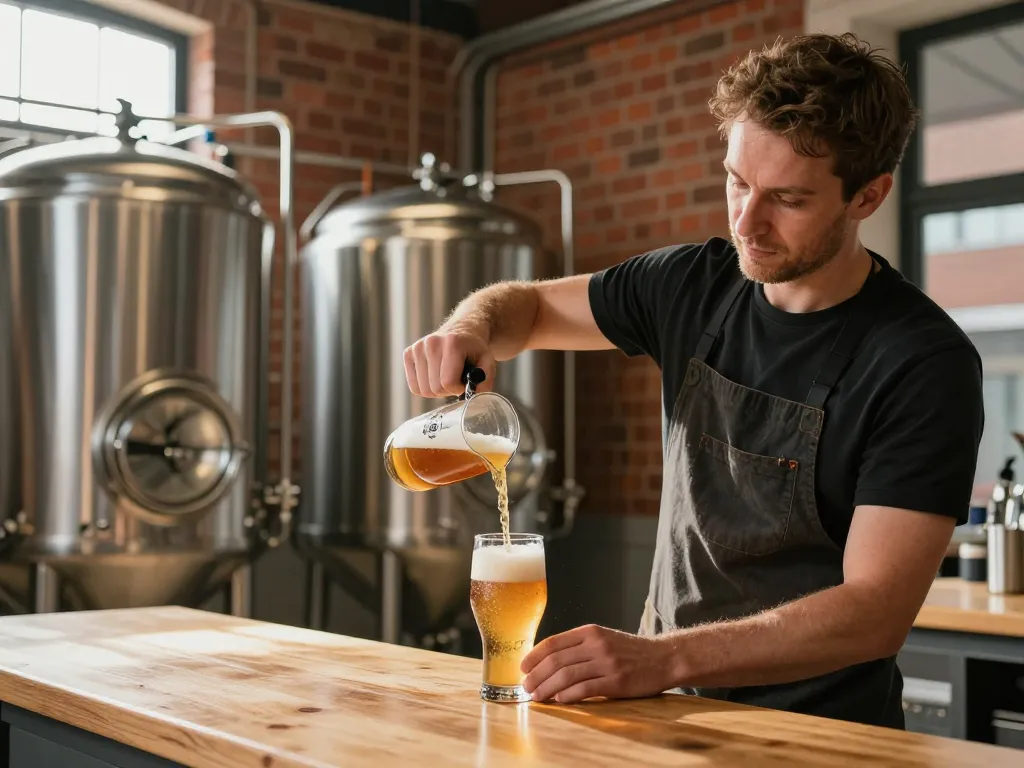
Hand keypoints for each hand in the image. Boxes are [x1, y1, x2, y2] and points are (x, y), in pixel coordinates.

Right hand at [403, 325, 495, 397]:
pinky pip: (414, 387)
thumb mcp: (488, 362)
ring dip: (437, 390)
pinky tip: (435, 375)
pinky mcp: (408, 353)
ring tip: (446, 376)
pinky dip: (425, 387)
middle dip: (448, 390)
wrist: (462, 330)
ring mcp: (417, 348)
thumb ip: (485, 382)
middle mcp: (431, 343)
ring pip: (423, 390)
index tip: (465, 381)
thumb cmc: (474, 349)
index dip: (458, 388)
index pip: (448, 382)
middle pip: (434, 389)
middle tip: (456, 379)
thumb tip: (474, 400)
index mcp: (452, 343)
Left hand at [521, 624, 677, 703]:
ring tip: (537, 697)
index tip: (523, 668)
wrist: (663, 658)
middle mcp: (596, 645)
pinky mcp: (616, 681)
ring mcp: (607, 663)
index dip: (534, 656)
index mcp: (590, 632)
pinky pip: (585, 688)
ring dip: (547, 688)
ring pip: (566, 675)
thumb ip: (579, 646)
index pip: (553, 643)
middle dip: (536, 675)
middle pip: (556, 660)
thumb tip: (548, 661)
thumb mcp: (603, 638)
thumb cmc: (629, 651)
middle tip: (526, 687)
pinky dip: (568, 695)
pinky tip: (559, 700)